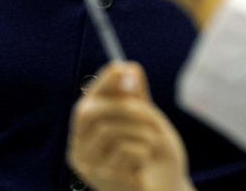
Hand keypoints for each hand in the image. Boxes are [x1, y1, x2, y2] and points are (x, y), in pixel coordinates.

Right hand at [69, 62, 193, 190]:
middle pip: (90, 112)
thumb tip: (128, 67)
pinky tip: (144, 163)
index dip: (104, 82)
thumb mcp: (145, 119)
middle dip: (123, 106)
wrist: (165, 186)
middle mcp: (80, 146)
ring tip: (151, 144)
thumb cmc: (152, 153)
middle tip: (148, 110)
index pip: (88, 100)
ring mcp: (87, 164)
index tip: (121, 68)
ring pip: (109, 130)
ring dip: (140, 132)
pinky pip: (123, 151)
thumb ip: (136, 96)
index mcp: (88, 130)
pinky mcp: (100, 179)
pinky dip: (142, 152)